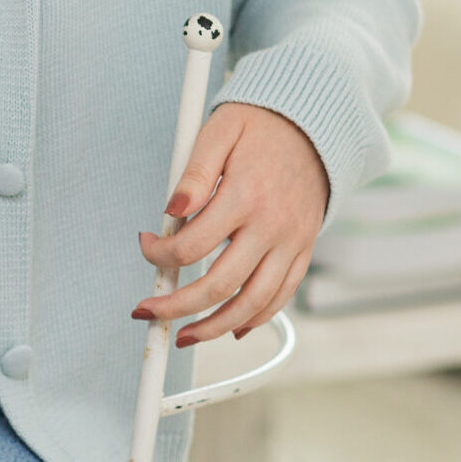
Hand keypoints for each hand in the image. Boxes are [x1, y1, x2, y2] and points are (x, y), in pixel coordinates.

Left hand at [132, 102, 327, 347]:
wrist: (313, 126)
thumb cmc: (261, 126)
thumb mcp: (220, 130)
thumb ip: (194, 172)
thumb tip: (171, 209)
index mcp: (245, 195)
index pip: (192, 245)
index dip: (159, 254)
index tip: (146, 245)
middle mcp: (271, 226)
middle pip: (219, 284)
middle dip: (176, 306)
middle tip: (148, 311)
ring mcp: (291, 243)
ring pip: (252, 303)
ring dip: (214, 327)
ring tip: (185, 335)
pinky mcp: (303, 250)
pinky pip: (281, 296)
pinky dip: (255, 318)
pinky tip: (231, 327)